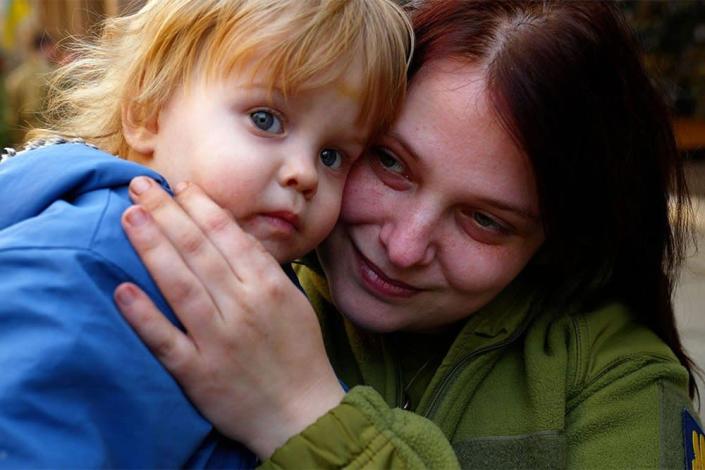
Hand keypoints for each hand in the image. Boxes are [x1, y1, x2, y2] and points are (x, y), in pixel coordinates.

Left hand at [113, 177, 344, 457]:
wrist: (301, 412)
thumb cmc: (298, 353)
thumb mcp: (294, 302)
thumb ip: (264, 268)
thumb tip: (231, 234)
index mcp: (268, 286)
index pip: (228, 235)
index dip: (200, 206)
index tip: (179, 186)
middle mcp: (242, 307)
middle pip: (199, 251)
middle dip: (167, 213)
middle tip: (139, 185)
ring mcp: (218, 340)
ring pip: (180, 286)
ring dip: (153, 248)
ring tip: (129, 216)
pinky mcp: (198, 373)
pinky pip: (167, 341)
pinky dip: (144, 316)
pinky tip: (123, 290)